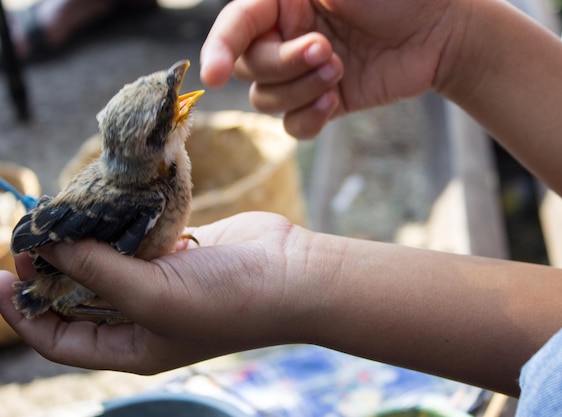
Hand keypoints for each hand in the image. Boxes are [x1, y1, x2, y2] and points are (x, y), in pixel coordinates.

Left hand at [0, 212, 319, 372]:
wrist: (291, 274)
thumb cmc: (228, 302)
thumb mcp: (152, 298)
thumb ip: (95, 272)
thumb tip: (46, 246)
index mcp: (131, 345)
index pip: (60, 338)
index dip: (23, 313)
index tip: (1, 276)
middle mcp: (141, 314)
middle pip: (77, 295)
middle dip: (49, 270)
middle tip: (28, 235)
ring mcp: (161, 279)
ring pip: (105, 261)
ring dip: (83, 241)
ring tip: (58, 216)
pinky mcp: (179, 249)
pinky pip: (136, 235)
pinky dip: (118, 221)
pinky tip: (102, 203)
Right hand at [200, 0, 464, 137]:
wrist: (439, 30)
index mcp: (281, 1)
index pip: (234, 26)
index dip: (217, 49)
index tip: (212, 75)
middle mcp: (285, 36)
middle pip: (248, 67)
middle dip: (284, 65)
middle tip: (326, 50)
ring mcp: (302, 72)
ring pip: (266, 99)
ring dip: (300, 89)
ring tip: (340, 70)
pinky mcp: (323, 101)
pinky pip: (293, 126)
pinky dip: (308, 119)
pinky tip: (334, 102)